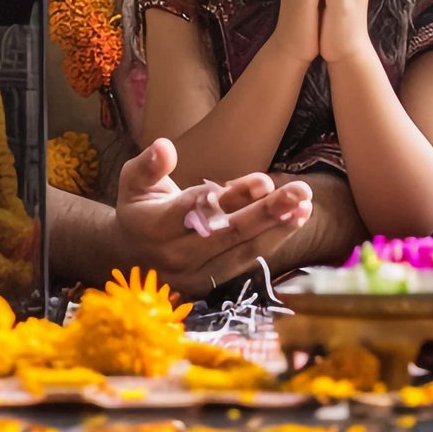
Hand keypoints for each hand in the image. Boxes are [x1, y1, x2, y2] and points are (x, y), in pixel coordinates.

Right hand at [104, 138, 313, 299]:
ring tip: (304, 206)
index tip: (262, 181)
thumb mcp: (132, 181)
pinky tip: (294, 222)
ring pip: (242, 250)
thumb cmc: (137, 210)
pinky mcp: (211, 285)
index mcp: (153, 225)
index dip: (230, 197)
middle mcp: (176, 254)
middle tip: (298, 192)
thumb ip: (149, 164)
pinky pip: (246, 263)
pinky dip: (272, 242)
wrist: (128, 257)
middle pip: (227, 233)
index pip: (194, 210)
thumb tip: (165, 146)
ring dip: (277, 229)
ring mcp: (195, 274)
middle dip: (267, 212)